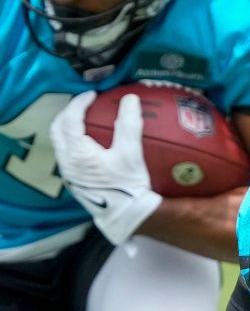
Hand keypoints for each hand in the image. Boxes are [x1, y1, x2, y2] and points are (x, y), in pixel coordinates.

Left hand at [50, 91, 161, 244]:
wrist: (127, 215)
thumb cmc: (129, 186)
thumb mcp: (131, 154)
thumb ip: (129, 124)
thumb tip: (130, 99)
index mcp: (77, 153)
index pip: (70, 119)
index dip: (80, 103)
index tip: (93, 95)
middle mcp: (67, 162)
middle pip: (57, 129)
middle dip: (68, 113)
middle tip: (85, 104)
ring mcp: (68, 172)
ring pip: (59, 142)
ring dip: (68, 127)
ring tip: (85, 120)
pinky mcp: (74, 180)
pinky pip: (66, 153)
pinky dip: (73, 140)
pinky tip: (89, 142)